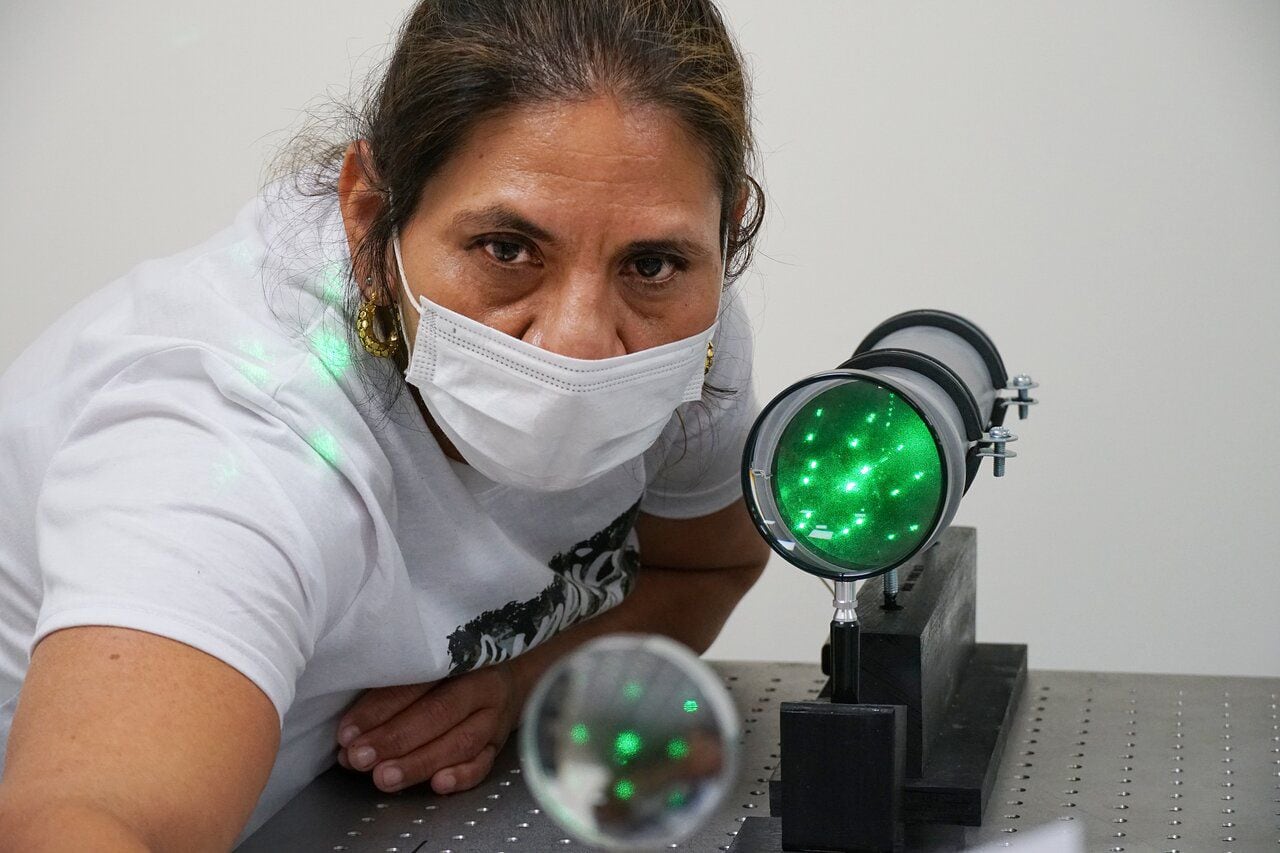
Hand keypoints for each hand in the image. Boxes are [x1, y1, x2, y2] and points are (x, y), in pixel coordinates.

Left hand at [335, 663, 521, 794]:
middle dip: (395, 739)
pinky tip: (437, 785)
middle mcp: (480, 687)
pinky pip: (484, 763)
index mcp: (458, 658)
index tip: (348, 733)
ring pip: (460, 742)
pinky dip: (462, 776)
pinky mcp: (499, 745)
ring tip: (384, 778)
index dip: (379, 709)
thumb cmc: (453, 673)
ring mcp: (494, 718)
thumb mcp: (428, 666)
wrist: (506, 676)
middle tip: (360, 758)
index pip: (415, 684)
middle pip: (438, 714)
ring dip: (419, 763)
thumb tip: (347, 738)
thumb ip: (391, 693)